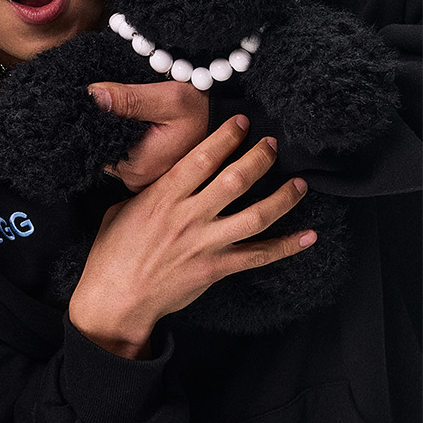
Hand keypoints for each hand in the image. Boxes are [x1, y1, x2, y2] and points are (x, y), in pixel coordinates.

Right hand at [69, 92, 315, 357]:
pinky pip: (258, 256)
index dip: (227, 136)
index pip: (203, 158)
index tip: (242, 121)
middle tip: (273, 144)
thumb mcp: (123, 207)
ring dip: (282, 198)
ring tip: (300, 183)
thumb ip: (153, 188)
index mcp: (164, 196)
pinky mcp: (215, 269)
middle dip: (259, 158)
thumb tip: (169, 170)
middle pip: (235, 180)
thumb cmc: (113, 252)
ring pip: (255, 216)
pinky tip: (308, 236)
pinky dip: (286, 247)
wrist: (116, 300)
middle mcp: (189, 217)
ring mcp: (205, 244)